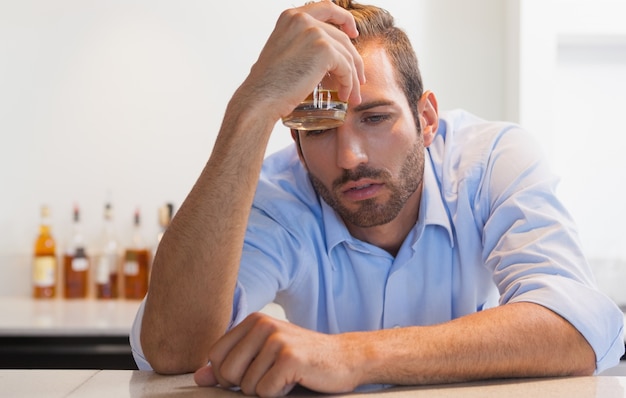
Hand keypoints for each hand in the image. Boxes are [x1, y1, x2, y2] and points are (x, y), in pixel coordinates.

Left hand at [194, 312, 361, 396]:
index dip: (228, 374)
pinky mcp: (290, 358)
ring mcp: (277, 340)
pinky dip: (278, 394)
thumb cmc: (301, 358)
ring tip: (285, 377)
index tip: (251, 372)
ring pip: (246, 386)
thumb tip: (199, 376)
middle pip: (226, 372)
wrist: (344, 358)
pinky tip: (294, 381)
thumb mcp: (263, 356)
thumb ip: (231, 364)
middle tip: (271, 376)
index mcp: (253, 320)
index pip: (215, 356)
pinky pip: (265, 392)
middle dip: (246, 385)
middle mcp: (263, 325)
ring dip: (265, 390)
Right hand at [238, 0, 365, 123]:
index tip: (353, 33)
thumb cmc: (269, 84)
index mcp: (291, 17)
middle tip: (358, 80)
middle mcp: (303, 19)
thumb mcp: (283, 52)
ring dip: (353, 77)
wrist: (260, 98)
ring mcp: (314, 33)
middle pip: (342, 38)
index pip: (327, 8)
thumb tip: (325, 58)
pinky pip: (346, 68)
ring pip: (347, 55)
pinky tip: (344, 94)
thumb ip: (300, 44)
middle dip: (354, 61)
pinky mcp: (324, 50)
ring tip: (352, 95)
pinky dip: (349, 83)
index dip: (345, 19)